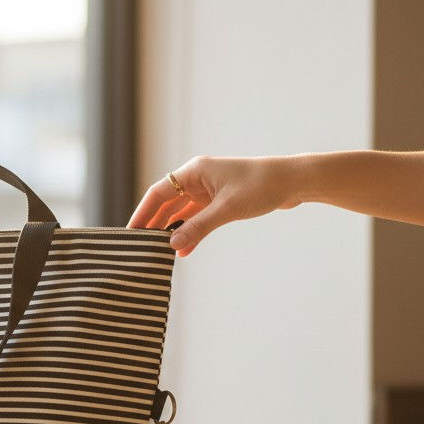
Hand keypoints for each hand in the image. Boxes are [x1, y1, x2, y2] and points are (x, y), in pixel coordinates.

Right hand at [127, 156, 298, 256]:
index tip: (130, 233)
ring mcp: (208, 190)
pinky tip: (184, 250)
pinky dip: (190, 233)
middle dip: (154, 225)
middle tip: (139, 247)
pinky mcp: (219, 201)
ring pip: (181, 213)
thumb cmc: (262, 186)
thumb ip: (198, 228)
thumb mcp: (227, 209)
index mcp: (194, 171)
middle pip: (167, 203)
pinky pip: (197, 219)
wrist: (293, 182)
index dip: (142, 213)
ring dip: (172, 231)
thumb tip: (173, 245)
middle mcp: (197, 179)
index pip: (158, 193)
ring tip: (158, 252)